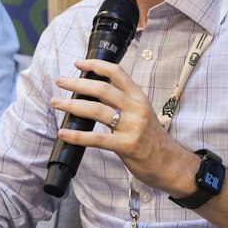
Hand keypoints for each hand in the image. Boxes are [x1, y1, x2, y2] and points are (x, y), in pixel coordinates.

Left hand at [49, 58, 192, 193]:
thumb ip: (123, 104)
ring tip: (56, 102)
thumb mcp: (142, 114)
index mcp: (139, 98)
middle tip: (60, 81)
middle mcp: (136, 109)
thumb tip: (95, 95)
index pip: (117, 73)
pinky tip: (63, 133)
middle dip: (77, 83)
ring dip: (72, 105)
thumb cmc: (153, 140)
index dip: (96, 65)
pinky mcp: (127, 146)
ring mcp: (132, 127)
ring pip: (96, 110)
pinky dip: (77, 135)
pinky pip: (96, 139)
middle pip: (102, 89)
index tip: (78, 63)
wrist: (171, 164)